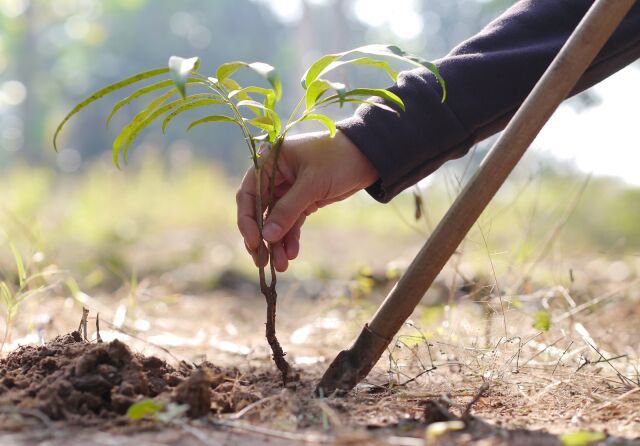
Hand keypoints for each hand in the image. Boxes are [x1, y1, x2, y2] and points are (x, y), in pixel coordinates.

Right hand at [236, 130, 377, 271]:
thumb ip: (288, 209)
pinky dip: (291, 238)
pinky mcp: (303, 201)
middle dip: (261, 237)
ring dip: (277, 243)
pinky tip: (292, 254)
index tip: (255, 241)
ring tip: (281, 265)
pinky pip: (292, 223)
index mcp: (270, 162)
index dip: (248, 220)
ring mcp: (288, 190)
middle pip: (259, 211)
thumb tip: (267, 237)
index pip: (248, 194)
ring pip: (276, 221)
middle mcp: (275, 177)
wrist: (369, 156)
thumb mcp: (312, 183)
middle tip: (261, 261)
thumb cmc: (338, 159)